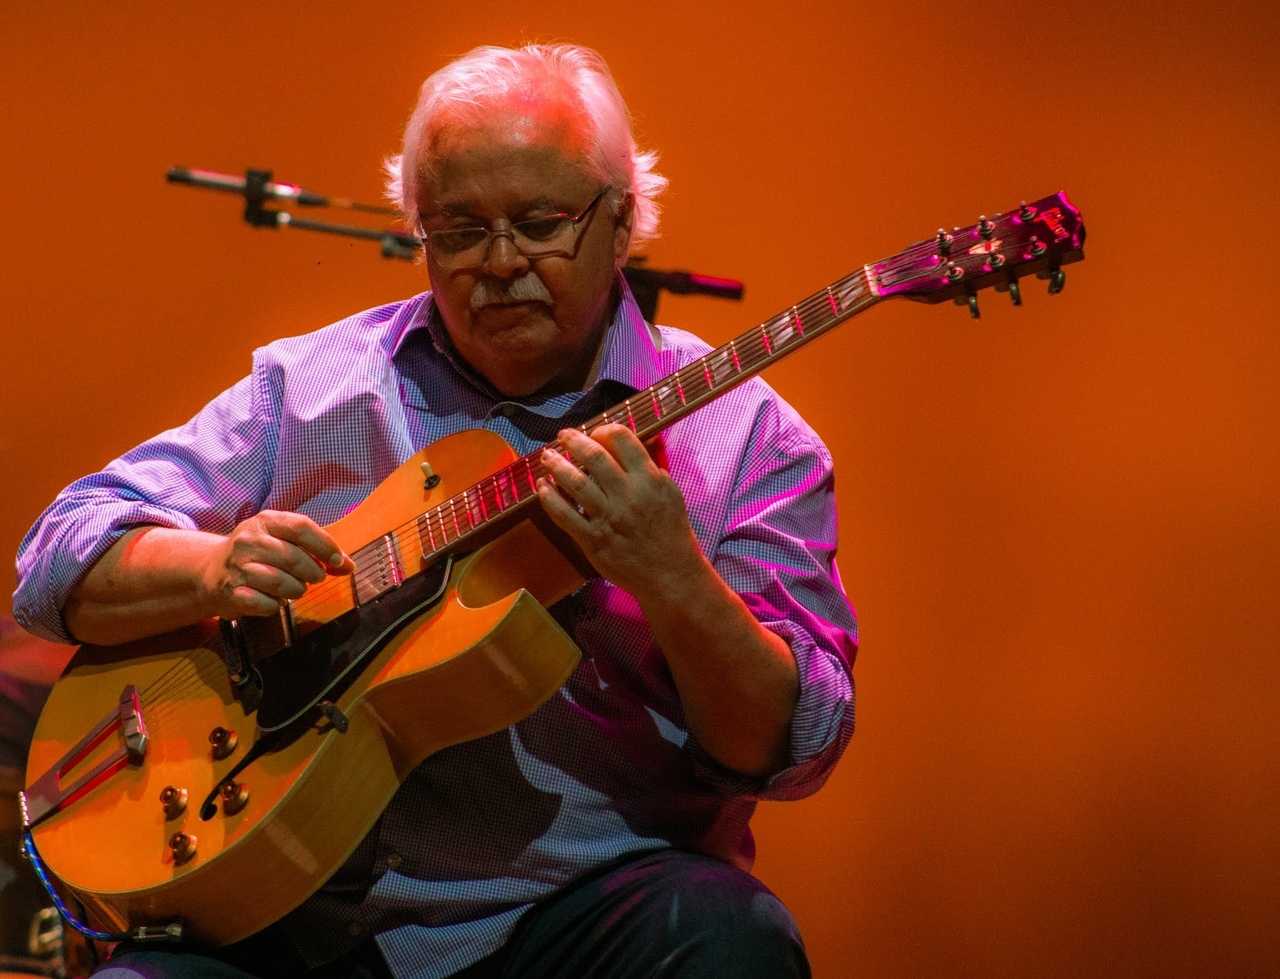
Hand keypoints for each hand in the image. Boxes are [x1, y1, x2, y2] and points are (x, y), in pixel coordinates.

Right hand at [200, 510, 354, 618]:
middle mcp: (248, 540)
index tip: (338, 561)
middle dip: (313, 572)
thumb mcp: (284, 541)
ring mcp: (237, 566)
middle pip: (294, 557)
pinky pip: (267, 604)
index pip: (301, 527)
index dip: (325, 546)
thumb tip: (349, 566)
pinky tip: (271, 599)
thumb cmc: (258, 555)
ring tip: (292, 588)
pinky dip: (275, 605)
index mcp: (265, 521)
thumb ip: (317, 550)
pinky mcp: (231, 592)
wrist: (210, 571)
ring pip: (282, 583)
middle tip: (315, 577)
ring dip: (296, 590)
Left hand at [536, 425, 703, 602]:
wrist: (669, 573)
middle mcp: (629, 496)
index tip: (594, 432)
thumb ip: (652, 466)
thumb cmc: (670, 532)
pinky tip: (542, 487)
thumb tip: (641, 441)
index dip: (603, 429)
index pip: (622, 439)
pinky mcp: (594, 541)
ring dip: (556, 465)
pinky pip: (565, 515)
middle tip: (563, 436)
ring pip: (575, 483)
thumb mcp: (670, 492)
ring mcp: (609, 518)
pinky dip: (550, 498)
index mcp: (650, 479)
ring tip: (547, 456)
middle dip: (573, 441)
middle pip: (594, 456)